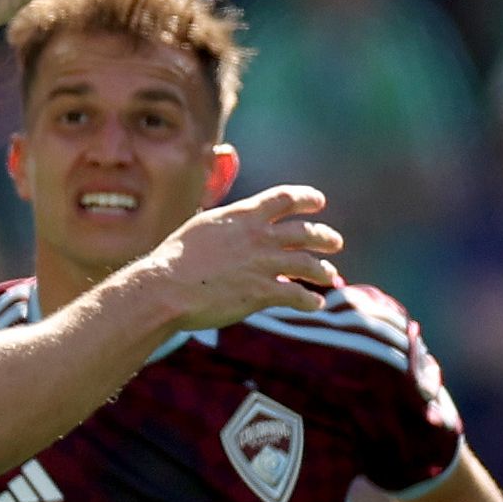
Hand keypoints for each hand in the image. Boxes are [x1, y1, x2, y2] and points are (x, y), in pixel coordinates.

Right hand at [142, 185, 343, 330]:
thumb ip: (225, 225)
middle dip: (324, 237)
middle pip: (305, 232)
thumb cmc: (175, 259)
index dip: (306, 198)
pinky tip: (315, 303)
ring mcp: (264, 263)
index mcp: (243, 215)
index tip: (318, 202)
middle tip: (335, 242)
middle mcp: (259, 236)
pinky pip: (297, 295)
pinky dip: (310, 300)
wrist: (167, 287)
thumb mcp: (202, 227)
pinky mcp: (263, 292)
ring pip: (308, 264)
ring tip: (330, 276)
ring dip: (323, 270)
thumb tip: (229, 225)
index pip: (285, 198)